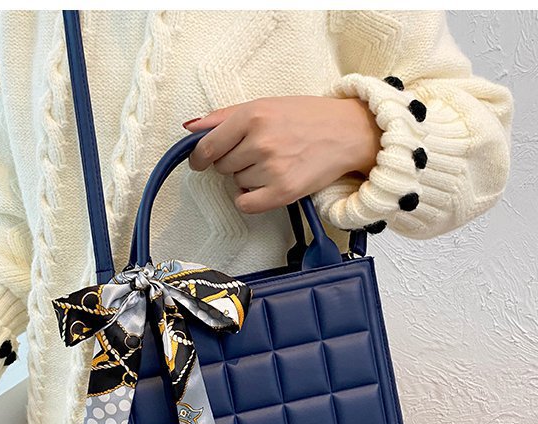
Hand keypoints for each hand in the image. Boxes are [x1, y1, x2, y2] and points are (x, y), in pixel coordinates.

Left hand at [184, 95, 381, 213]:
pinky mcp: (283, 192)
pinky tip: (265, 186)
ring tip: (274, 163)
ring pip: (237, 183)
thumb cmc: (307, 117)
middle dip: (234, 162)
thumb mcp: (265, 105)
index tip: (200, 161)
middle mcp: (260, 142)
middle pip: (222, 166)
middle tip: (260, 153)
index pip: (207, 146)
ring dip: (249, 177)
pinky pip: (246, 204)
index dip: (200, 157)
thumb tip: (190, 128)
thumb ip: (224, 117)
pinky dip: (251, 199)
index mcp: (252, 116)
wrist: (347, 132)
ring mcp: (271, 168)